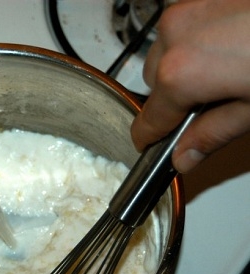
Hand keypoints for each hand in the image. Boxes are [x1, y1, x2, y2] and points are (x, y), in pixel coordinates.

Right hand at [131, 0, 249, 171]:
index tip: (153, 144)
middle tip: (209, 108)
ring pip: (166, 53)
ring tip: (224, 75)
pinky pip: (184, 31)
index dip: (150, 137)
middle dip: (174, 99)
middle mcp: (176, 36)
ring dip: (183, 69)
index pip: (148, 119)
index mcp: (182, 72)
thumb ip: (213, 134)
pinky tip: (230, 50)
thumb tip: (187, 155)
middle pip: (154, 84)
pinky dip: (196, 45)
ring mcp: (189, 9)